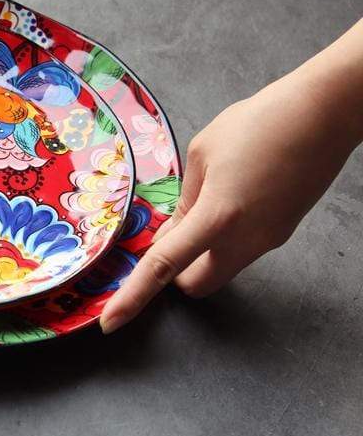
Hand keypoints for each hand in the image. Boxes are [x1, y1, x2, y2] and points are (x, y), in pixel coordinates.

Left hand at [100, 63, 362, 333]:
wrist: (325, 114)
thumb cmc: (258, 123)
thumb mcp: (203, 154)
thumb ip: (185, 200)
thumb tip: (174, 232)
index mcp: (217, 217)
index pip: (165, 267)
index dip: (134, 296)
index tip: (111, 321)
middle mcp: (246, 240)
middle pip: (198, 284)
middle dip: (177, 272)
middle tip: (172, 233)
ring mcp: (269, 241)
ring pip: (221, 268)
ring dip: (202, 252)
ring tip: (208, 200)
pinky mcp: (283, 233)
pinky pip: (242, 250)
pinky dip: (225, 239)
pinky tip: (233, 196)